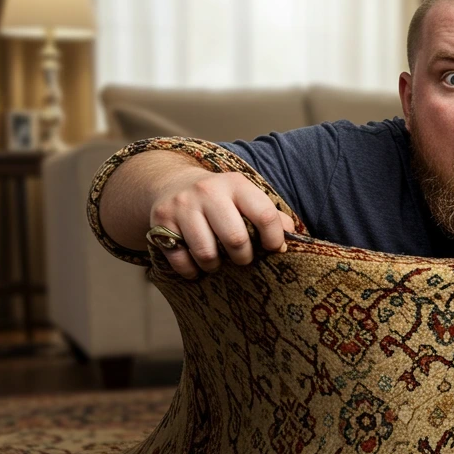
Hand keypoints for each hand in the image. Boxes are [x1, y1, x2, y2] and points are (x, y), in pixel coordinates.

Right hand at [149, 171, 295, 278]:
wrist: (171, 182)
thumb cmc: (220, 199)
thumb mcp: (245, 198)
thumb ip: (270, 215)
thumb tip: (293, 236)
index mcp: (236, 185)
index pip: (264, 215)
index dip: (274, 239)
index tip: (273, 249)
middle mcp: (208, 191)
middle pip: (235, 239)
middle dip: (243, 258)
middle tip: (242, 259)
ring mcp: (182, 206)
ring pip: (207, 253)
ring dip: (215, 266)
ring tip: (218, 262)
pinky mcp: (160, 221)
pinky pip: (181, 260)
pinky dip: (191, 271)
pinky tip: (196, 265)